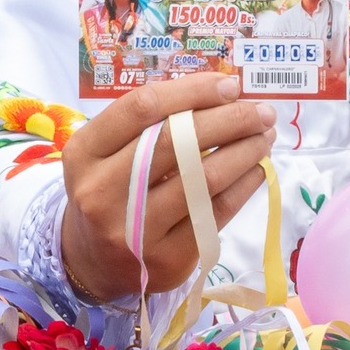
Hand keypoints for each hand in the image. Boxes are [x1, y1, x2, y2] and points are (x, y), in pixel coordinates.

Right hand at [60, 73, 275, 301]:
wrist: (94, 263)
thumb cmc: (111, 192)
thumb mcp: (108, 153)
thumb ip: (151, 123)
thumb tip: (222, 93)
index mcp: (84, 152)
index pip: (142, 107)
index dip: (192, 91)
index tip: (229, 85)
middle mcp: (101, 191)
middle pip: (175, 140)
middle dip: (229, 119)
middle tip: (261, 111)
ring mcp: (134, 229)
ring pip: (202, 178)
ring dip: (244, 151)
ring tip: (264, 137)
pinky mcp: (166, 258)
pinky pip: (216, 212)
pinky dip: (243, 185)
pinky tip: (256, 169)